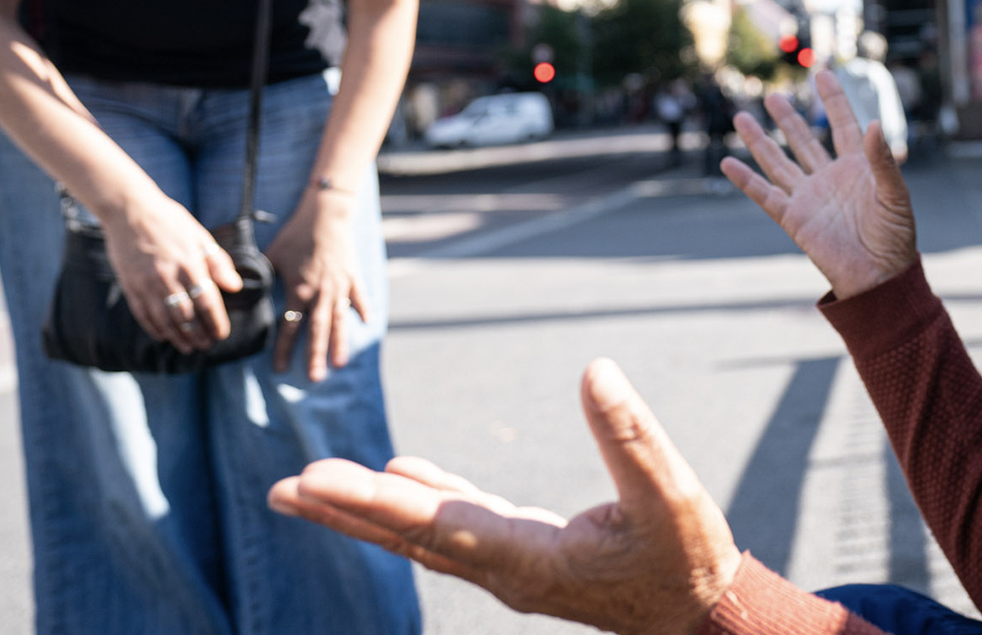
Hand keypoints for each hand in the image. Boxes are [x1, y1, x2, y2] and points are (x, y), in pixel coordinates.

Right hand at [100, 191, 244, 353]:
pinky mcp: (130, 285)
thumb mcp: (201, 236)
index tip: (222, 335)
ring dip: (178, 336)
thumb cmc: (171, 221)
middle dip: (199, 334)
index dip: (216, 322)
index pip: (208, 302)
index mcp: (191, 264)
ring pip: (164, 319)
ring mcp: (147, 283)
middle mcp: (169, 277)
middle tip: (207, 346)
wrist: (130, 210)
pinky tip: (163, 336)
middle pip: (187, 316)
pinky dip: (154, 328)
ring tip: (189, 347)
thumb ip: (219, 263)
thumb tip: (235, 287)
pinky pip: (142, 313)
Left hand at [266, 186, 369, 380]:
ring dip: (339, 342)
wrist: (325, 215)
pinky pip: (359, 297)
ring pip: (340, 320)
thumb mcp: (272, 255)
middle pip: (318, 330)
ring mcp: (340, 285)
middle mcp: (320, 293)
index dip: (283, 349)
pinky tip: (367, 324)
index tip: (278, 369)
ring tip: (340, 362)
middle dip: (315, 356)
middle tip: (315, 378)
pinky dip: (364, 310)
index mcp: (299, 290)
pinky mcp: (353, 275)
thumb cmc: (295, 234)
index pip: (290, 326)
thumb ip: (261, 277)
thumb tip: (242, 294)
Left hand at [268, 359, 741, 634]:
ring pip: (424, 534)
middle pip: (410, 537)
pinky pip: (456, 526)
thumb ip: (631, 435)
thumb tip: (596, 371)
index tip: (320, 481)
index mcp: (530, 557)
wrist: (699, 617)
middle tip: (282, 490)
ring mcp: (510, 565)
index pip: (439, 525)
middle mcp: (505, 568)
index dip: (378, 501)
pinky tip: (401, 473)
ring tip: (308, 491)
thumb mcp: (671, 495)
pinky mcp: (524, 553)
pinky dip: (421, 499)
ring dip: (365, 510)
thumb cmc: (686, 560)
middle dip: (344, 512)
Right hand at [722, 70, 916, 299]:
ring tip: (742, 117)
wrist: (880, 278)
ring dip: (760, 141)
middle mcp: (829, 178)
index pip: (843, 125)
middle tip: (773, 96)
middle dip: (789, 118)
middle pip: (804, 140)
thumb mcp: (895, 195)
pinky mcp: (794, 219)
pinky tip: (729, 163)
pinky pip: (765, 195)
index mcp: (857, 168)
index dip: (834, 100)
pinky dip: (746, 180)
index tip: (823, 74)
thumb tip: (874, 124)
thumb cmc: (896, 238)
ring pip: (779, 162)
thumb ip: (883, 160)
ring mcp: (809, 198)